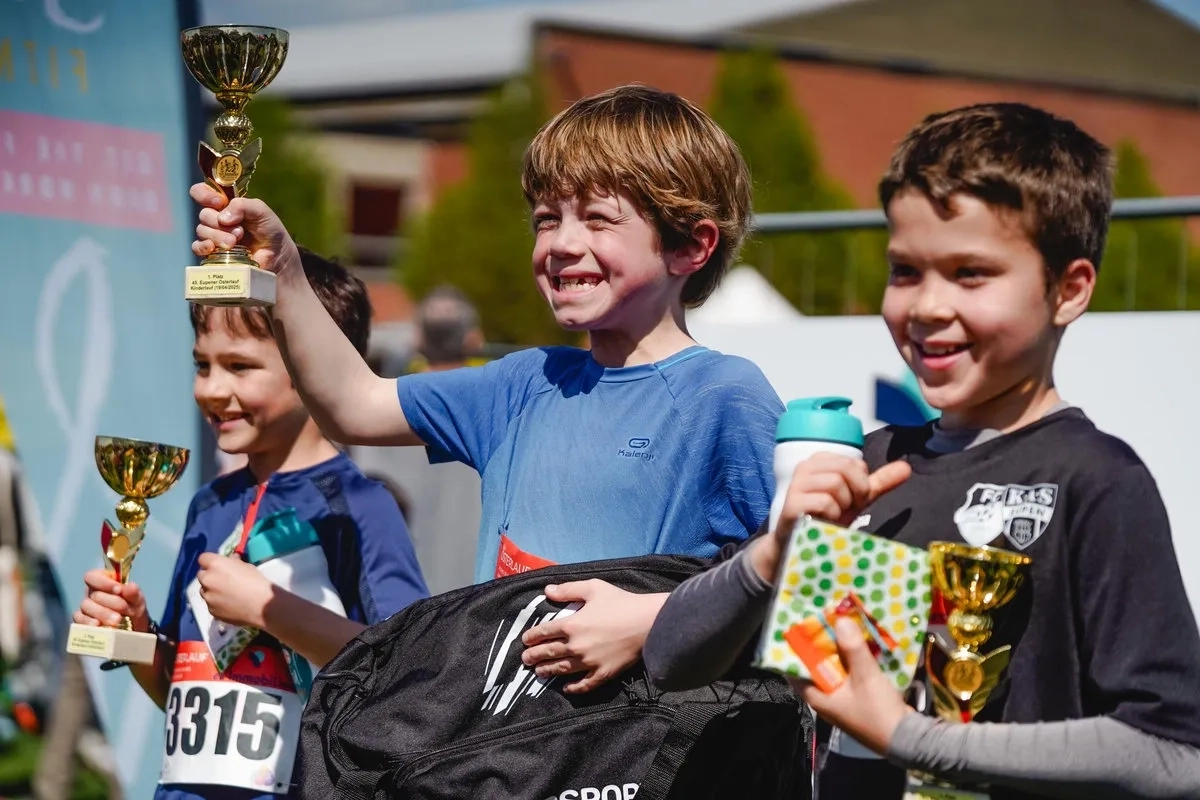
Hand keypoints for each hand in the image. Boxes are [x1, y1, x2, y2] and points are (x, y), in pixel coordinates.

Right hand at [73, 569, 150, 631]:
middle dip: (111, 601)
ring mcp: (85, 608)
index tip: (119, 590)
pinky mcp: (82, 621)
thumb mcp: (138, 600)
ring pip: (86, 606)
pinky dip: (89, 622)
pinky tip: (99, 625)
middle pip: (93, 594)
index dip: (104, 582)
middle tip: (124, 608)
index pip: (93, 576)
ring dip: (103, 613)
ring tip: (117, 620)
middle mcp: (92, 593)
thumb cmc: (133, 608)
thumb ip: (134, 593)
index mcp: (104, 582)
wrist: (133, 628)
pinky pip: (80, 620)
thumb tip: (130, 587)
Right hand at [190, 183, 298, 276]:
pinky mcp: (212, 253)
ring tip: (235, 242)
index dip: (204, 194)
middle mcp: (217, 219)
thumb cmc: (270, 231)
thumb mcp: (261, 211)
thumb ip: (243, 206)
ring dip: (218, 236)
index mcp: (225, 205)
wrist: (276, 257)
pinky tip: (213, 248)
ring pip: (202, 231)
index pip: (201, 192)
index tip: (219, 202)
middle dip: (219, 222)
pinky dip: (203, 246)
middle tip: (239, 232)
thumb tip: (222, 218)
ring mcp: (213, 236)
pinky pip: (197, 247)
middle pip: (203, 214)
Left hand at [195, 552, 273, 629]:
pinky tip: (230, 605)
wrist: (261, 606)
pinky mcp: (211, 611)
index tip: (220, 565)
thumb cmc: (256, 582)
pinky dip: (217, 603)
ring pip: (204, 591)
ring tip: (227, 594)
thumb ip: (233, 563)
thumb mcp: (246, 566)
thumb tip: (231, 561)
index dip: (212, 561)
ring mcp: (207, 597)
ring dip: (212, 590)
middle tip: (224, 580)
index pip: (203, 558)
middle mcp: (207, 579)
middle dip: (210, 576)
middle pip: (202, 575)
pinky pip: (211, 604)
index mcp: (215, 564)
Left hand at [520, 580, 666, 693]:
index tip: (525, 640)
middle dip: (533, 656)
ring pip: (561, 670)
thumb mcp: (593, 588)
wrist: (648, 622)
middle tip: (525, 659)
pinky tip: (566, 688)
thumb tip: (547, 591)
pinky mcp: (603, 674)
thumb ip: (568, 590)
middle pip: (548, 653)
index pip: (544, 633)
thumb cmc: (621, 602)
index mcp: (571, 624)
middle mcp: (576, 646)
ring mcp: (589, 662)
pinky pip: (584, 684)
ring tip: (539, 672)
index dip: (531, 637)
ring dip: (547, 671)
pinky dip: (573, 688)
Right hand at [749, 455, 911, 581]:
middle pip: (846, 469)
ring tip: (832, 515)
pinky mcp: (792, 503)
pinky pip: (825, 501)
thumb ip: (879, 482)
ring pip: (835, 483)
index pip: (856, 464)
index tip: (851, 500)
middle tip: (845, 508)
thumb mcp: (856, 498)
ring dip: (841, 505)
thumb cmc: (827, 517)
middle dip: (854, 493)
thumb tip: (906, 467)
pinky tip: (823, 521)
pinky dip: (831, 515)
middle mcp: (805, 466)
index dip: (861, 485)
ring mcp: (796, 484)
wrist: (802, 543)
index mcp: (821, 460)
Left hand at [794, 617, 913, 754]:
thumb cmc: (877, 710)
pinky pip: (850, 674)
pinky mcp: (857, 699)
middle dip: (823, 644)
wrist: (905, 738)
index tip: (802, 626)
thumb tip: (840, 620)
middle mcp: (826, 698)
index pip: (796, 669)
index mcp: (817, 696)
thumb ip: (852, 648)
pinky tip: (861, 644)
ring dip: (840, 651)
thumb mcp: (865, 676)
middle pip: (817, 666)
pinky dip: (853, 661)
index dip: (798, 648)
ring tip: (843, 625)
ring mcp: (842, 699)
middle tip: (826, 619)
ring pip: (836, 669)